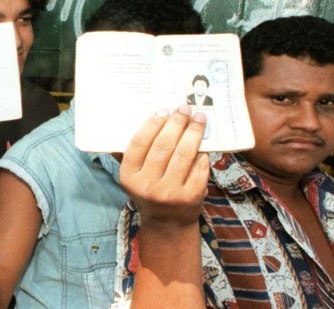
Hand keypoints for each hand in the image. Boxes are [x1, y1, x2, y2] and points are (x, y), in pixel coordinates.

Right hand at [118, 106, 209, 228]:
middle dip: (177, 122)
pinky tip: (204, 142)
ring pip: (184, 153)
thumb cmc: (150, 191)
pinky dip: (202, 152)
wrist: (167, 224)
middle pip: (163, 145)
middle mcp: (147, 186)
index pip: (139, 144)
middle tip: (185, 108)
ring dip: (193, 132)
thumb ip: (135, 154)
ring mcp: (170, 192)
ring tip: (199, 119)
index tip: (163, 111)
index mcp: (129, 177)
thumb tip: (142, 119)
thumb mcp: (135, 177)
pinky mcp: (191, 196)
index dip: (152, 124)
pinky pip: (199, 166)